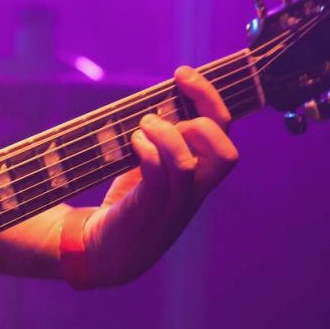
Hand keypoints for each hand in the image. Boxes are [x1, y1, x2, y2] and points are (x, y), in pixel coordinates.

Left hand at [80, 66, 239, 285]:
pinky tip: (133, 143)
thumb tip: (155, 104)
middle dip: (202, 116)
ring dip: (168, 134)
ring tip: (143, 124)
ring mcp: (173, 205)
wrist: (103, 254)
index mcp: (200, 176)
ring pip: (191, 165)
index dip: (210, 99)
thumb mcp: (150, 170)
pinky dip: (149, 153)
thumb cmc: (127, 206)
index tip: (182, 74)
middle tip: (166, 103)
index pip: (224, 133)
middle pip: (226, 152)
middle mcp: (194, 191)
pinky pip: (160, 180)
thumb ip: (160, 143)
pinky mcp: (147, 213)